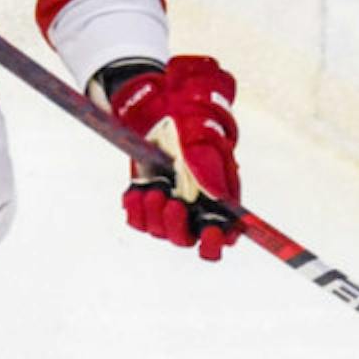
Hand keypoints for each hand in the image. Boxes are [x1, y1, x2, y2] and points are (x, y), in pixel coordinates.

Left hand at [105, 55, 240, 259]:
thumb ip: (209, 171)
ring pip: (160, 232)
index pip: (222, 240)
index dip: (215, 243)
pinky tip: (136, 192)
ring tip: (153, 190)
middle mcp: (193, 211)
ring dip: (155, 215)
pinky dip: (135, 209)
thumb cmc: (192, 128)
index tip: (209, 232)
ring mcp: (168, 208)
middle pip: (187, 241)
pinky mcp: (146, 202)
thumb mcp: (202, 144)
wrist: (163, 114)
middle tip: (173, 204)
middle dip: (178, 226)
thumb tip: (217, 198)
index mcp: (218, 203)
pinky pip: (137, 221)